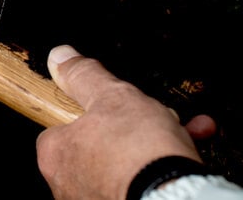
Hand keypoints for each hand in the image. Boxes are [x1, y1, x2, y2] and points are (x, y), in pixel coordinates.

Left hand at [35, 45, 215, 199]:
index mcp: (56, 155)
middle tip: (157, 116)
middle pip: (101, 141)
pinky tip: (186, 157)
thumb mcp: (111, 96)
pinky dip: (163, 167)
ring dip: (156, 143)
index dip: (97, 108)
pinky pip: (143, 181)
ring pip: (127, 161)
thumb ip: (83, 75)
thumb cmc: (138, 153)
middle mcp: (69, 184)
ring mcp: (96, 198)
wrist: (176, 198)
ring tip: (183, 132)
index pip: (66, 124)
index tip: (119, 103)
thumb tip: (60, 57)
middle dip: (136, 125)